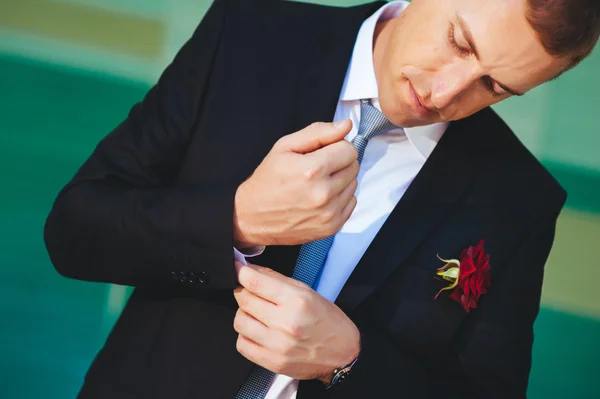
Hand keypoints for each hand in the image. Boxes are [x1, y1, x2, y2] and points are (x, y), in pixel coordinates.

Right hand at [233, 119, 357, 246]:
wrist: (252, 217)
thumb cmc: (267, 180)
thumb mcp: (285, 147)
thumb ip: (318, 133)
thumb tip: (346, 125)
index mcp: (312, 170)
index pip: (349, 149)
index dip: (337, 146)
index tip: (324, 151)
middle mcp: (323, 194)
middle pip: (353, 166)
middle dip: (339, 162)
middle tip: (318, 167)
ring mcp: (329, 213)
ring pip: (353, 184)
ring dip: (340, 180)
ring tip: (317, 183)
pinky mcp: (332, 227)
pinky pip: (351, 202)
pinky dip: (340, 197)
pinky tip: (321, 197)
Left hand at [233, 261, 360, 382]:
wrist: (343, 354)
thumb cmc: (327, 321)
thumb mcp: (307, 292)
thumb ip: (277, 280)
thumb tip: (250, 270)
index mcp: (296, 301)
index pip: (255, 282)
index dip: (241, 272)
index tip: (237, 269)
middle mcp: (285, 322)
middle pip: (244, 300)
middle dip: (243, 291)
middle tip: (251, 292)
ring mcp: (277, 345)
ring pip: (239, 321)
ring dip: (244, 314)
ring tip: (257, 314)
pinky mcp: (272, 362)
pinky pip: (242, 344)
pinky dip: (246, 336)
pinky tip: (258, 332)